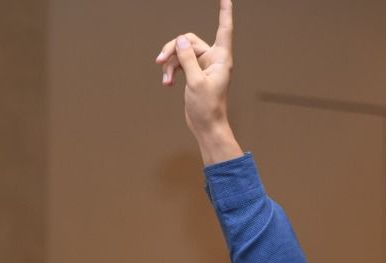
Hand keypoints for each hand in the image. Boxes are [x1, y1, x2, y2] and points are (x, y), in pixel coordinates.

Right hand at [155, 0, 241, 162]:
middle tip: (160, 60)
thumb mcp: (195, 82)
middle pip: (189, 41)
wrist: (206, 126)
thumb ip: (187, 59)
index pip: (224, 29)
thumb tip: (179, 41)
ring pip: (181, 53)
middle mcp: (213, 59)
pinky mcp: (195, 74)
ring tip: (165, 80)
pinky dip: (171, 71)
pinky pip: (180, 64)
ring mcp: (203, 66)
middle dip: (173, 50)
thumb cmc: (207, 108)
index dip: (225, 13)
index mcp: (220, 58)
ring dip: (170, 64)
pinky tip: (168, 84)